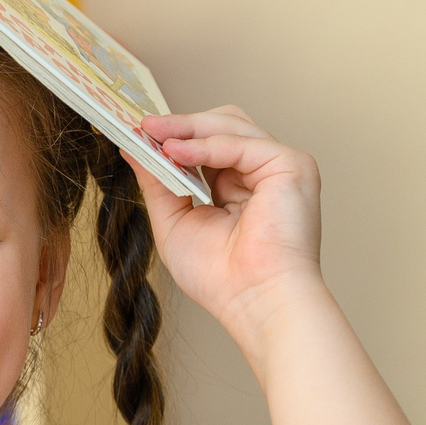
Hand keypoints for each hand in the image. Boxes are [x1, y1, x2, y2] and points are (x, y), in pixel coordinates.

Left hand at [132, 108, 323, 343]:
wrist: (253, 300)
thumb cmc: (220, 277)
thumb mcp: (173, 221)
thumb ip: (157, 183)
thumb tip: (133, 149)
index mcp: (238, 187)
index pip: (206, 145)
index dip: (174, 137)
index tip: (137, 132)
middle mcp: (260, 173)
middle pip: (221, 125)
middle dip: (180, 124)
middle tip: (143, 127)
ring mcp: (279, 166)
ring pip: (232, 124)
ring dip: (187, 128)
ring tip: (152, 134)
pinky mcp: (292, 165)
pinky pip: (242, 143)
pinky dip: (205, 145)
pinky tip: (175, 152)